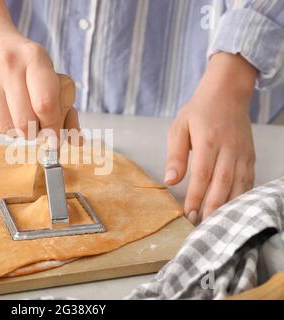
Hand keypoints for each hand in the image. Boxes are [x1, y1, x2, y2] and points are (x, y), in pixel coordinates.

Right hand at [0, 0, 78, 137]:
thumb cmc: (22, 58)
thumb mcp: (47, 71)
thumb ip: (65, 106)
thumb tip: (76, 141)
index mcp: (34, 58)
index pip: (45, 105)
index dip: (53, 127)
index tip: (55, 134)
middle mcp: (8, 66)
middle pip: (25, 122)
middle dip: (35, 133)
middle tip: (38, 127)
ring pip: (7, 127)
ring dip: (18, 132)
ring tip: (20, 118)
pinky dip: (2, 127)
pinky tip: (5, 113)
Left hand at [165, 53, 256, 223]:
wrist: (227, 93)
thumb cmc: (199, 112)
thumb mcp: (179, 128)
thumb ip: (176, 155)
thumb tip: (170, 180)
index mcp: (209, 140)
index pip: (202, 175)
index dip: (195, 197)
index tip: (187, 214)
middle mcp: (229, 149)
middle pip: (223, 184)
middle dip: (212, 208)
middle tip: (201, 227)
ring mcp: (243, 154)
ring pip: (238, 186)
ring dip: (228, 207)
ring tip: (216, 225)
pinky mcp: (250, 157)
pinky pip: (248, 181)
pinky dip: (242, 198)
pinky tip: (234, 211)